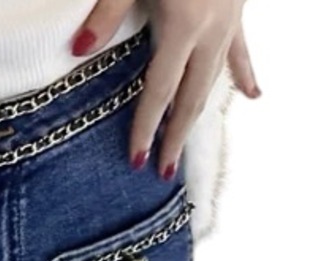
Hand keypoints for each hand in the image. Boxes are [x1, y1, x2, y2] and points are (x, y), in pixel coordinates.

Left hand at [72, 0, 260, 177]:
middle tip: (162, 173)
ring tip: (188, 147)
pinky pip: (240, 49)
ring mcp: (229, 22)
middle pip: (190, 96)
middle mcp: (210, 31)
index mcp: (181, 25)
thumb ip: (105, 12)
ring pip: (214, 79)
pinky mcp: (239, 9)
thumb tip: (78, 50)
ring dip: (200, 115)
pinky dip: (244, 73)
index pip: (158, 90)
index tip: (136, 159)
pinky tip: (254, 96)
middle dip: (175, 135)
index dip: (146, 126)